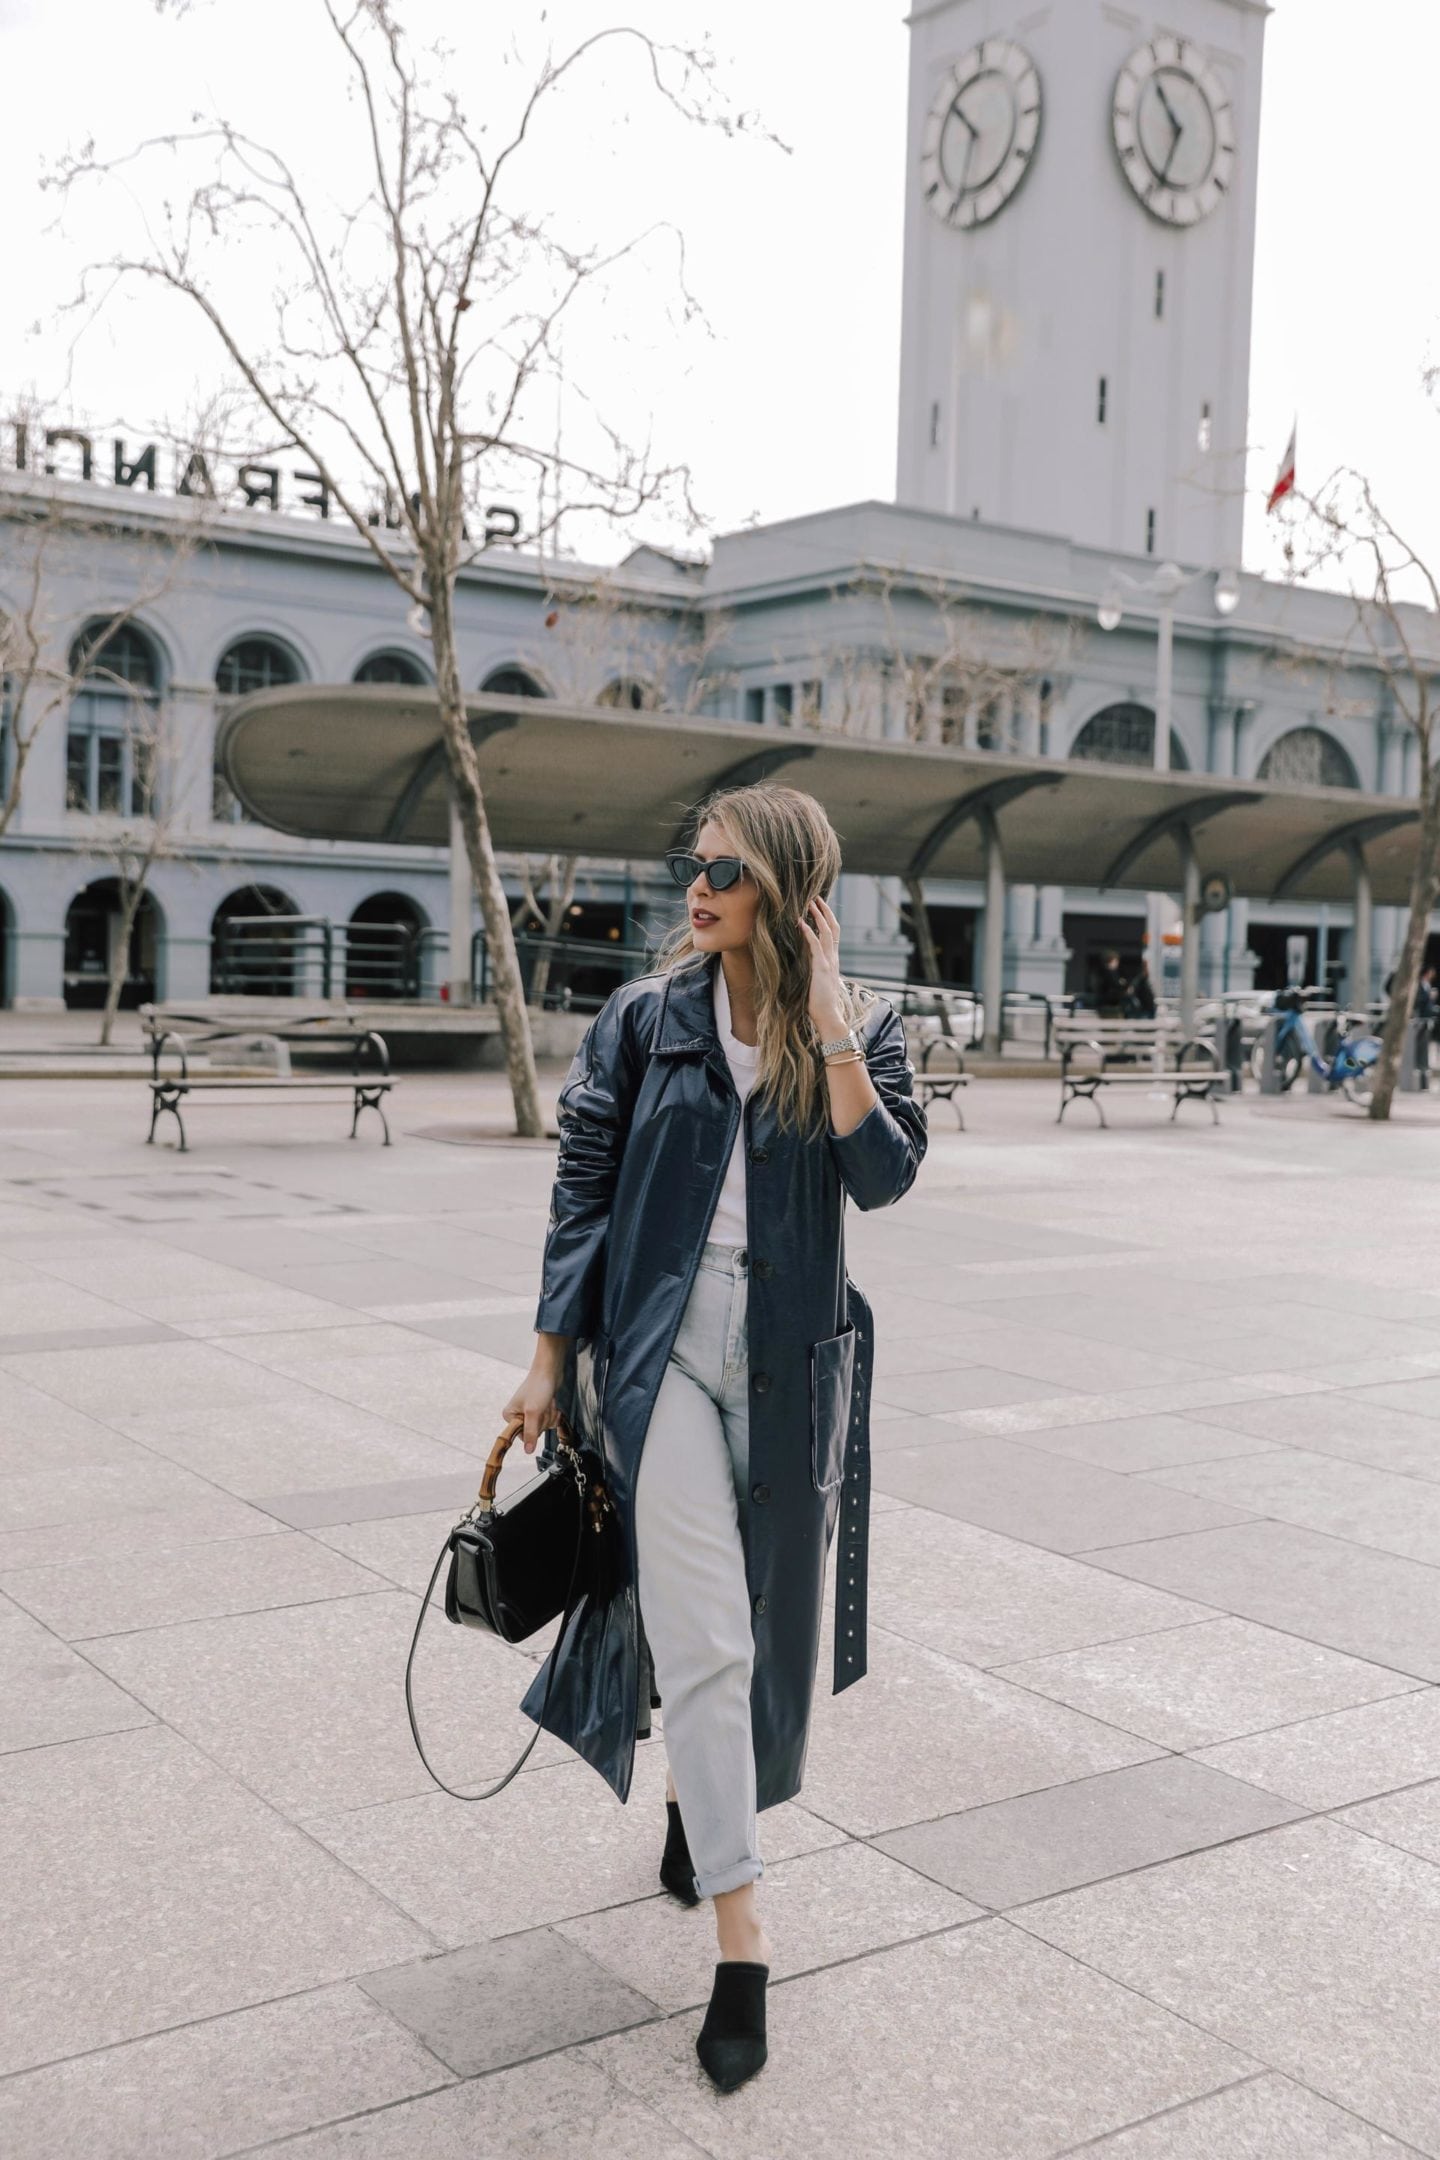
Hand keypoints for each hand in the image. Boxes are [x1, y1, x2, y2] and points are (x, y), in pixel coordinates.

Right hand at [502, 1362, 561, 1454]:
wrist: (550, 1370)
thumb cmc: (538, 1386)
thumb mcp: (533, 1412)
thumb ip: (530, 1433)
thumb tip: (528, 1451)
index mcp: (509, 1416)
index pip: (522, 1436)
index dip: (533, 1428)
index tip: (534, 1414)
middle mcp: (518, 1415)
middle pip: (535, 1432)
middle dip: (543, 1419)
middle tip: (542, 1405)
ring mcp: (530, 1413)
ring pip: (544, 1426)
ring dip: (550, 1415)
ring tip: (546, 1401)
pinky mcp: (541, 1410)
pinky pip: (550, 1421)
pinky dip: (554, 1413)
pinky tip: (551, 1402)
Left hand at [798, 894, 848, 1037]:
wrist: (828, 1016)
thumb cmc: (820, 1003)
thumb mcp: (817, 982)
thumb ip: (814, 971)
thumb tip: (803, 965)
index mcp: (832, 960)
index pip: (832, 934)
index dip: (827, 919)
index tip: (819, 907)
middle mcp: (833, 958)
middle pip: (833, 928)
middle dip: (825, 911)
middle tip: (816, 897)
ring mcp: (829, 962)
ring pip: (827, 932)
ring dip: (818, 916)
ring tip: (810, 903)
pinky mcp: (821, 968)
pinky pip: (815, 945)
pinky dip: (809, 932)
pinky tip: (801, 922)